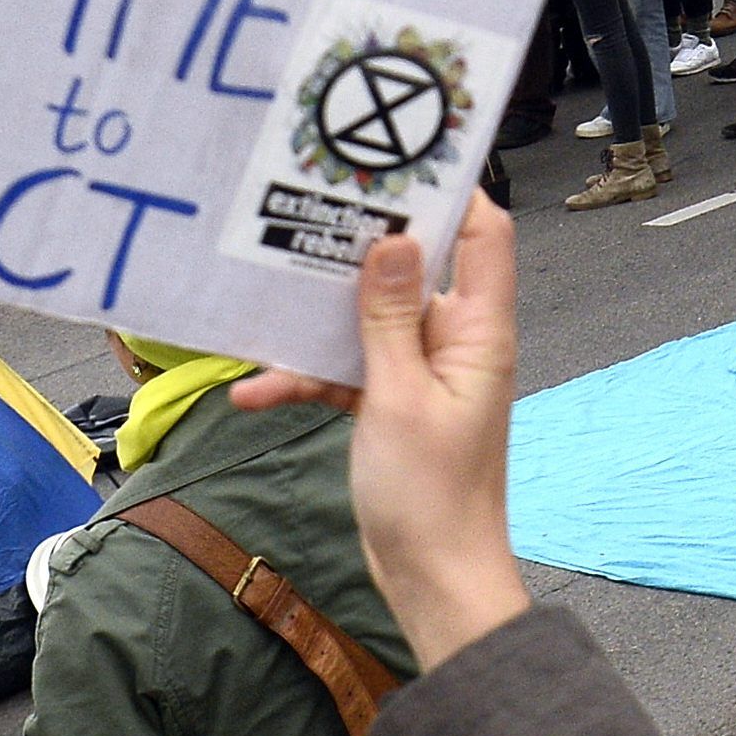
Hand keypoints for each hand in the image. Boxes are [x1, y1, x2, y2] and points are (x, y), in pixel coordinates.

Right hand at [231, 196, 530, 671]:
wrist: (434, 582)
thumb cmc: (432, 496)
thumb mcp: (399, 398)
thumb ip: (390, 319)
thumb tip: (392, 239)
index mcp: (479, 330)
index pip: (482, 234)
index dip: (452, 188)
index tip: (401, 153)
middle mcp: (456, 340)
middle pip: (414, 267)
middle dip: (359, 246)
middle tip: (306, 205)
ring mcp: (423, 372)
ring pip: (368, 319)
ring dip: (316, 321)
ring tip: (260, 300)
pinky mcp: (391, 403)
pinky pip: (346, 370)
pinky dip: (306, 376)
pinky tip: (253, 389)